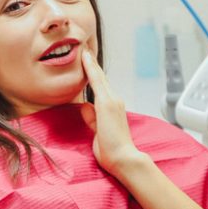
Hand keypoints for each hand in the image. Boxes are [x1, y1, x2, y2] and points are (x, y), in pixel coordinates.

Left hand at [79, 49, 150, 175]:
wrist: (124, 159)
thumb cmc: (112, 150)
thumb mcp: (98, 132)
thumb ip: (92, 119)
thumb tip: (85, 107)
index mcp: (113, 108)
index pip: (101, 87)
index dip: (94, 74)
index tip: (87, 62)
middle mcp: (115, 101)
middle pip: (101, 79)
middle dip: (92, 64)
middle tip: (84, 49)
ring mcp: (112, 101)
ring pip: (99, 78)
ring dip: (91, 64)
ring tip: (84, 50)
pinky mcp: (107, 104)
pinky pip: (97, 82)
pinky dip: (91, 69)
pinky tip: (85, 58)